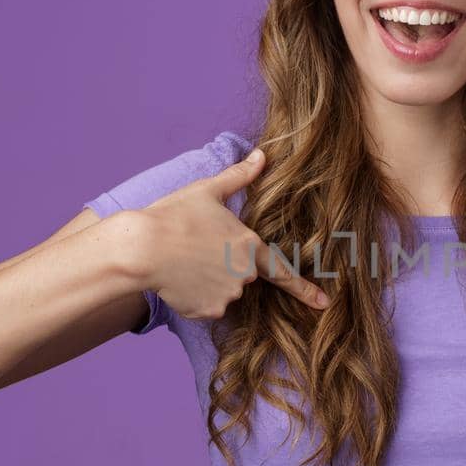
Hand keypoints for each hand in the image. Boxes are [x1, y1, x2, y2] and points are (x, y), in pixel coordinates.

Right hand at [135, 147, 330, 319]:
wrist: (141, 248)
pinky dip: (194, 297)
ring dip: (208, 282)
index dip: (305, 288)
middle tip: (196, 250)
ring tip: (184, 263)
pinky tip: (178, 280)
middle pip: (241, 275)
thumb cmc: (174, 215)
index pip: (283, 270)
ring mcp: (227, 295)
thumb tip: (262, 154)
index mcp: (250, 244)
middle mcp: (245, 274)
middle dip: (224, 266)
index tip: (324, 302)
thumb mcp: (208, 190)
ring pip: (223, 292)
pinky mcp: (208, 310)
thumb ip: (239, 177)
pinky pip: (206, 306)